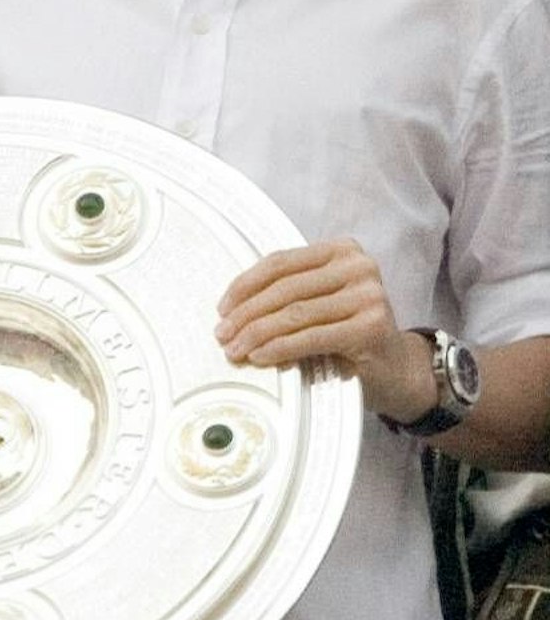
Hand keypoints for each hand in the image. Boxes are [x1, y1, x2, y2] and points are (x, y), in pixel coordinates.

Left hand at [214, 239, 433, 417]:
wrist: (397, 369)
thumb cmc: (349, 332)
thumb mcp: (320, 301)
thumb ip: (288, 292)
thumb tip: (231, 308)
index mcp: (341, 250)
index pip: (281, 263)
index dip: (245, 285)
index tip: (222, 307)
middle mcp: (359, 267)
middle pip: (285, 289)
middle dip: (246, 314)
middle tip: (222, 334)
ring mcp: (368, 296)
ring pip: (294, 314)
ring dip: (257, 334)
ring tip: (235, 350)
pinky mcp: (370, 328)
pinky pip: (310, 337)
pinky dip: (279, 348)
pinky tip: (260, 357)